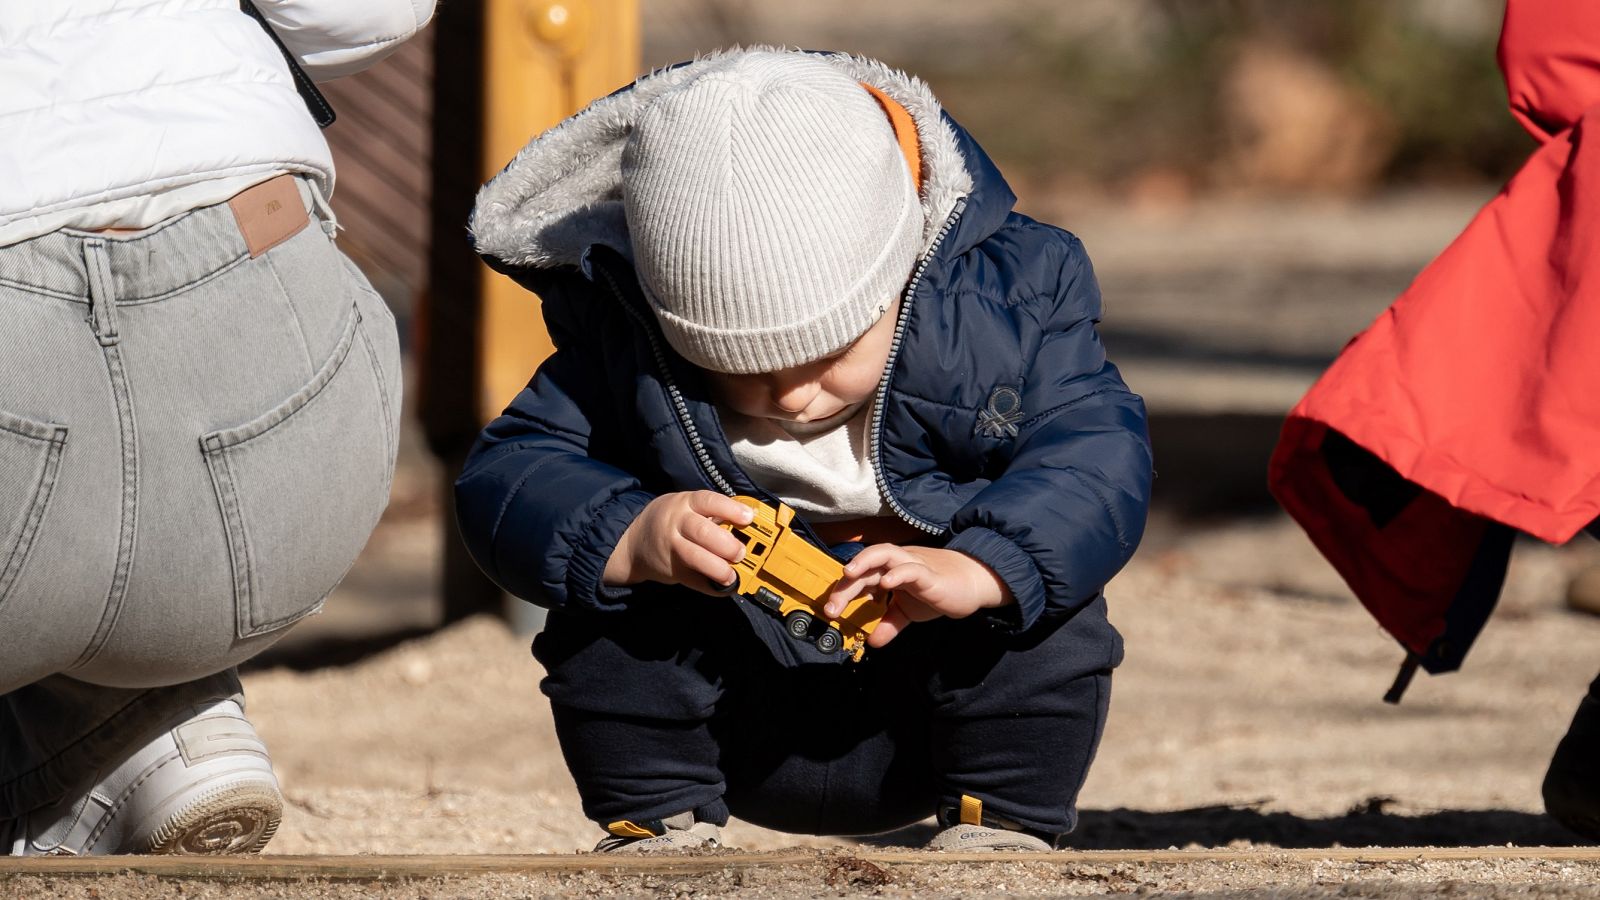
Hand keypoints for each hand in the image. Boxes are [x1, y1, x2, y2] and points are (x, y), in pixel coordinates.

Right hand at [602, 491, 753, 593]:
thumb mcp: (686, 506)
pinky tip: (724, 588)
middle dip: (725, 544)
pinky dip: (710, 586)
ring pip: (694, 556)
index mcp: (686, 503)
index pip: (708, 501)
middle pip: (702, 531)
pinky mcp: (671, 570)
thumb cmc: (671, 520)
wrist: (635, 542)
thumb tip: (750, 518)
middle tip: (741, 553)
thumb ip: (714, 512)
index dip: (730, 509)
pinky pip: (692, 580)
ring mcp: (672, 547)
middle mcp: (677, 523)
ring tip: (731, 575)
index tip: (748, 518)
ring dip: (717, 568)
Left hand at [822, 545, 1012, 646]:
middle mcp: (897, 564)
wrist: (971, 584)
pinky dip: (899, 573)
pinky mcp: (930, 574)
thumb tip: (872, 642)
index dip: (842, 592)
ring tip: (849, 574)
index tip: (830, 611)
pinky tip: (888, 583)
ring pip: (885, 554)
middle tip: (832, 607)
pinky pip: (912, 568)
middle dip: (846, 585)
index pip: (860, 578)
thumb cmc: (937, 592)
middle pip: (865, 566)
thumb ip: (889, 624)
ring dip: (865, 562)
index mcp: (888, 572)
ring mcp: (913, 565)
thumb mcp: (908, 613)